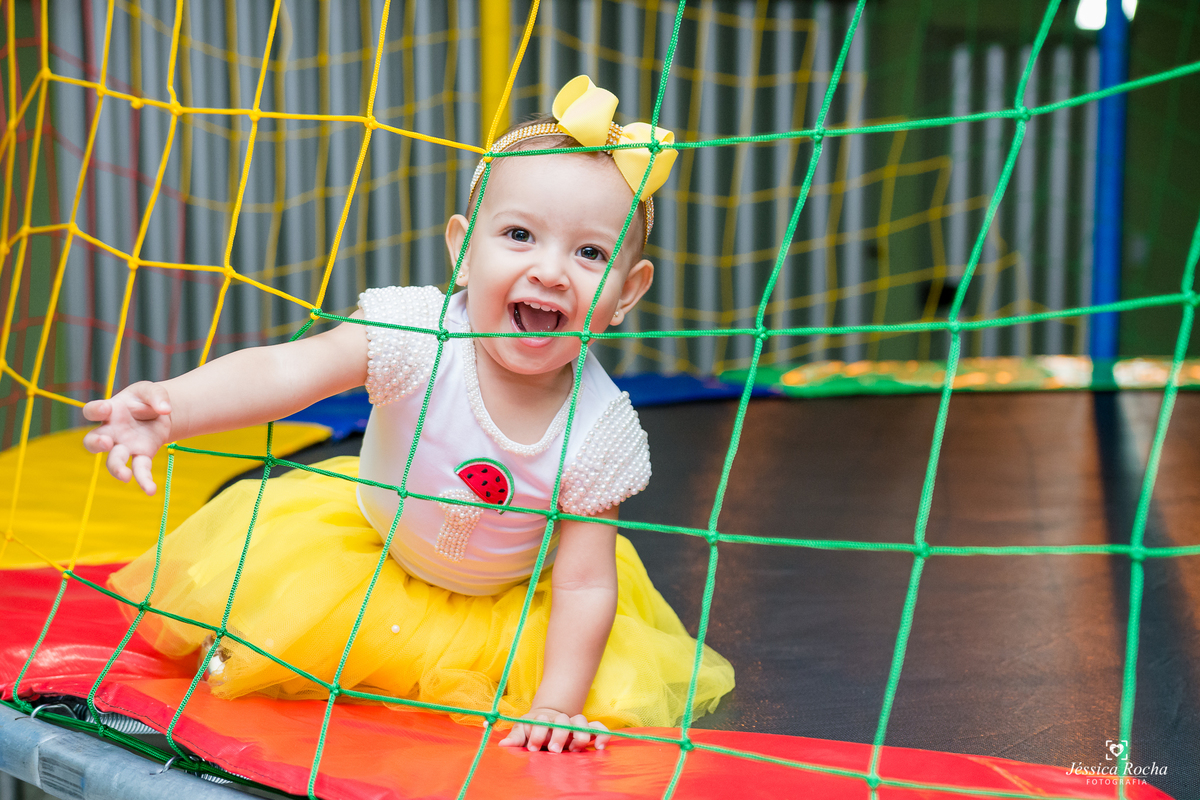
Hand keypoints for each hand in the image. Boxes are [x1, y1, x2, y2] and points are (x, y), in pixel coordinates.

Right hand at [82, 381, 172, 495]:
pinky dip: (144, 480)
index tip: (107, 408)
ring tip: (125, 476)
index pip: (92, 411)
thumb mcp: (151, 390)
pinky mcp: (141, 455)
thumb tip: (165, 409)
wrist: (160, 413)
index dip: (96, 411)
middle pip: (93, 442)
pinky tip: (150, 490)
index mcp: (110, 411)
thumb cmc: (147, 400)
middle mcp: (111, 431)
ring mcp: (124, 446)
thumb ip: (157, 396)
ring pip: (113, 461)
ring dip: (116, 468)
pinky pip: (139, 470)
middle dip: (96, 443)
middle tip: (106, 443)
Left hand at [497, 708, 609, 752]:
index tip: (532, 747)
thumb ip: (516, 738)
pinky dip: (602, 734)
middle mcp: (559, 720)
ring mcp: (574, 724)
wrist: (548, 722)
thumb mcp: (522, 732)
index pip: (541, 722)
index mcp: (542, 720)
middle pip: (562, 720)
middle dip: (558, 734)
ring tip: (574, 749)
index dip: (537, 733)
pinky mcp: (587, 730)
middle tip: (553, 750)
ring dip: (578, 735)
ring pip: (580, 721)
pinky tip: (600, 747)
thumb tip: (504, 744)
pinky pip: (599, 728)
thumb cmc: (533, 729)